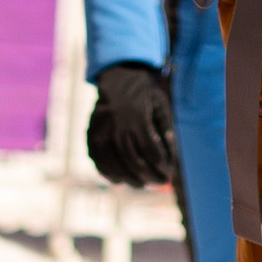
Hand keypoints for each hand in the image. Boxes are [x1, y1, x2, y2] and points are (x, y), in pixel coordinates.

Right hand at [86, 61, 177, 188]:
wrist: (118, 78)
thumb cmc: (145, 95)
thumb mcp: (162, 106)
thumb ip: (167, 132)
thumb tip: (171, 161)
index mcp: (136, 115)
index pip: (150, 149)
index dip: (161, 165)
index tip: (170, 173)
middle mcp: (115, 123)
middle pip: (133, 160)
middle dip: (149, 176)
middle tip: (161, 181)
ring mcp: (100, 130)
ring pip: (115, 164)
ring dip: (131, 179)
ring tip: (143, 183)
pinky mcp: (90, 134)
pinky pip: (99, 161)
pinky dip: (110, 174)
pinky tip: (122, 179)